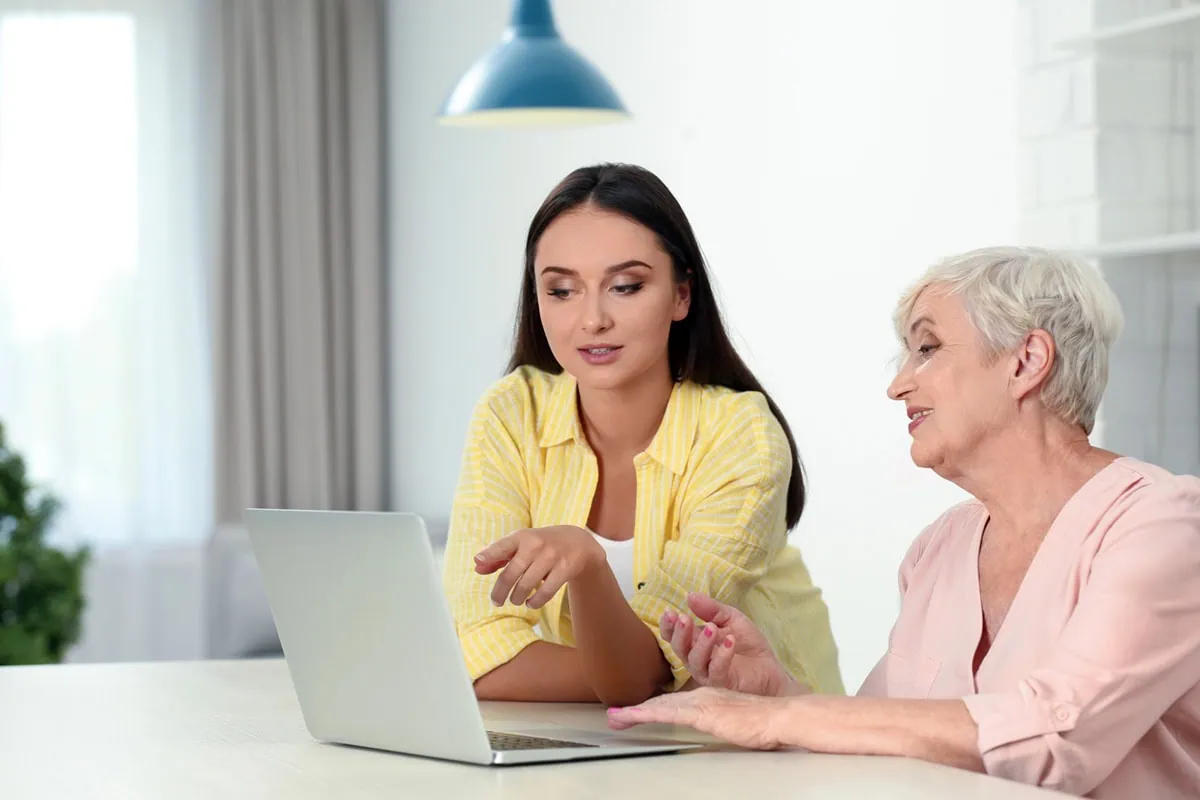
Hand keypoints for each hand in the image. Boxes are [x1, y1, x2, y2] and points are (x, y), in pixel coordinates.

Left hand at [474, 525, 604, 608]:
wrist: (578, 542)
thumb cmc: (541, 545)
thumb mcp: (521, 544)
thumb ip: (498, 556)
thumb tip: (478, 567)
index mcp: (522, 537)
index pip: (502, 546)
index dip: (489, 554)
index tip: (478, 562)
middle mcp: (536, 545)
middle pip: (511, 573)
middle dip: (500, 591)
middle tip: (496, 601)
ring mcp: (551, 557)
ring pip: (526, 585)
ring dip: (517, 598)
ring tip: (516, 600)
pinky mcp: (565, 569)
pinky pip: (546, 592)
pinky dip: (535, 602)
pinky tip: (531, 603)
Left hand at [607, 686, 787, 749]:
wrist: (777, 715)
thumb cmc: (762, 720)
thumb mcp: (735, 719)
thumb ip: (722, 719)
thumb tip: (717, 723)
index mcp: (706, 697)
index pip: (673, 704)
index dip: (651, 708)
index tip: (632, 714)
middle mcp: (699, 696)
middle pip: (661, 704)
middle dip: (636, 710)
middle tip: (613, 716)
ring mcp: (700, 704)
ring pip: (660, 708)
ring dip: (635, 713)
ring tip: (614, 717)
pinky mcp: (702, 713)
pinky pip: (669, 714)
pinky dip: (648, 714)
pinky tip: (634, 716)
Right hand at [664, 592, 804, 696]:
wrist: (771, 668)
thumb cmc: (748, 645)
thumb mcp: (731, 619)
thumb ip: (711, 609)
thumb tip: (690, 595)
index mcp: (695, 641)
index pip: (673, 635)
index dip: (668, 626)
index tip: (670, 612)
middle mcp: (697, 658)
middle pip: (679, 648)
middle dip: (679, 633)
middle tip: (684, 618)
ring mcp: (708, 672)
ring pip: (695, 661)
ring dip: (702, 643)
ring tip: (712, 628)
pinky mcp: (723, 683)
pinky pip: (716, 671)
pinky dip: (722, 655)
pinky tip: (730, 641)